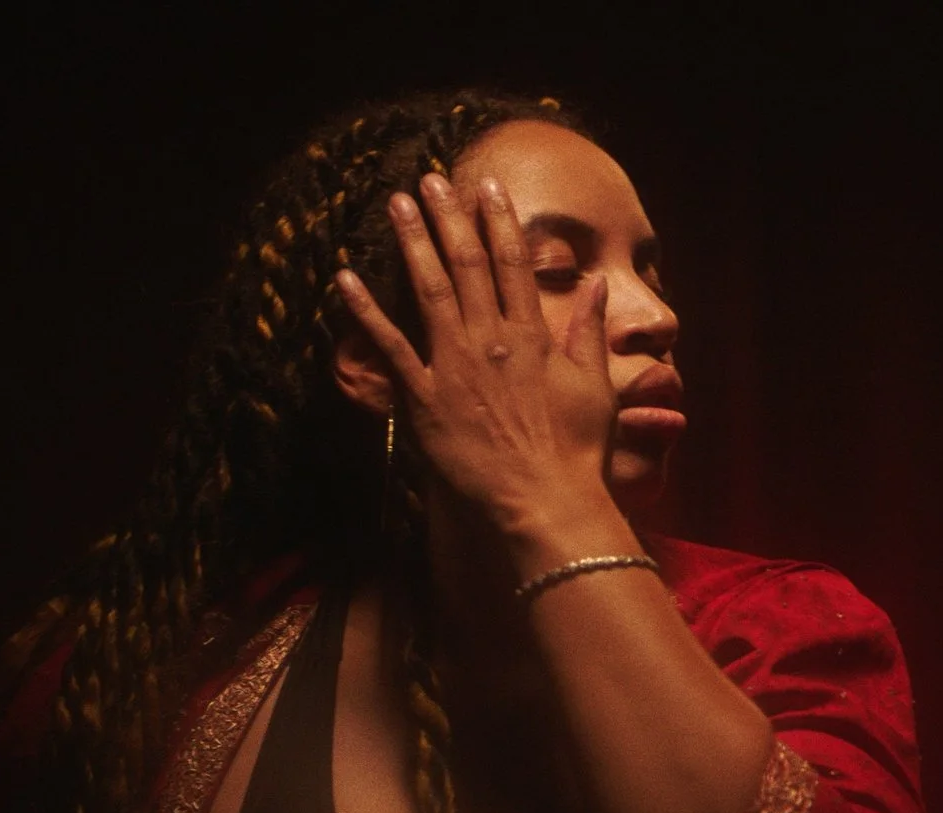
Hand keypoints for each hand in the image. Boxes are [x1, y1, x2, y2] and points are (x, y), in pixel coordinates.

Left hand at [337, 173, 614, 533]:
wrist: (544, 501)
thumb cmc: (575, 452)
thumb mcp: (594, 387)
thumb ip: (589, 333)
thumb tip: (597, 287)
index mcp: (533, 337)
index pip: (513, 264)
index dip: (499, 221)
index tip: (487, 186)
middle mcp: (492, 341)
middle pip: (467, 265)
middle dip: (449, 217)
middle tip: (431, 180)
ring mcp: (455, 367)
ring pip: (429, 291)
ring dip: (412, 243)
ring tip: (397, 204)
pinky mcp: (425, 399)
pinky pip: (389, 348)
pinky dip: (366, 313)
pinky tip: (345, 280)